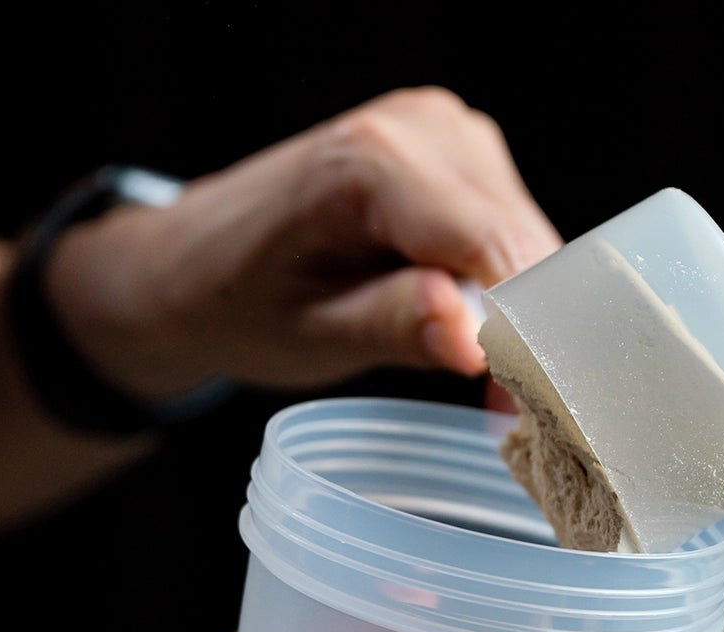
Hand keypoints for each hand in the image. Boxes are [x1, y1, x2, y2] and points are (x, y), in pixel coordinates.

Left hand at [50, 86, 564, 400]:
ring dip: (521, 312)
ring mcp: (447, 130)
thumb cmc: (237, 301)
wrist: (191, 259)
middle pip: (525, 245)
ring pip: (532, 240)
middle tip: (503, 411)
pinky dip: (507, 287)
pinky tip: (467, 324)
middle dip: (529, 331)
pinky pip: (514, 228)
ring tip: (474, 370)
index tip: (528, 413)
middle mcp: (422, 125)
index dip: (528, 336)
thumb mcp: (308, 335)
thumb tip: (476, 342)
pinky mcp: (462, 150)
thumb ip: (393, 327)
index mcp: (372, 161)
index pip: (495, 250)